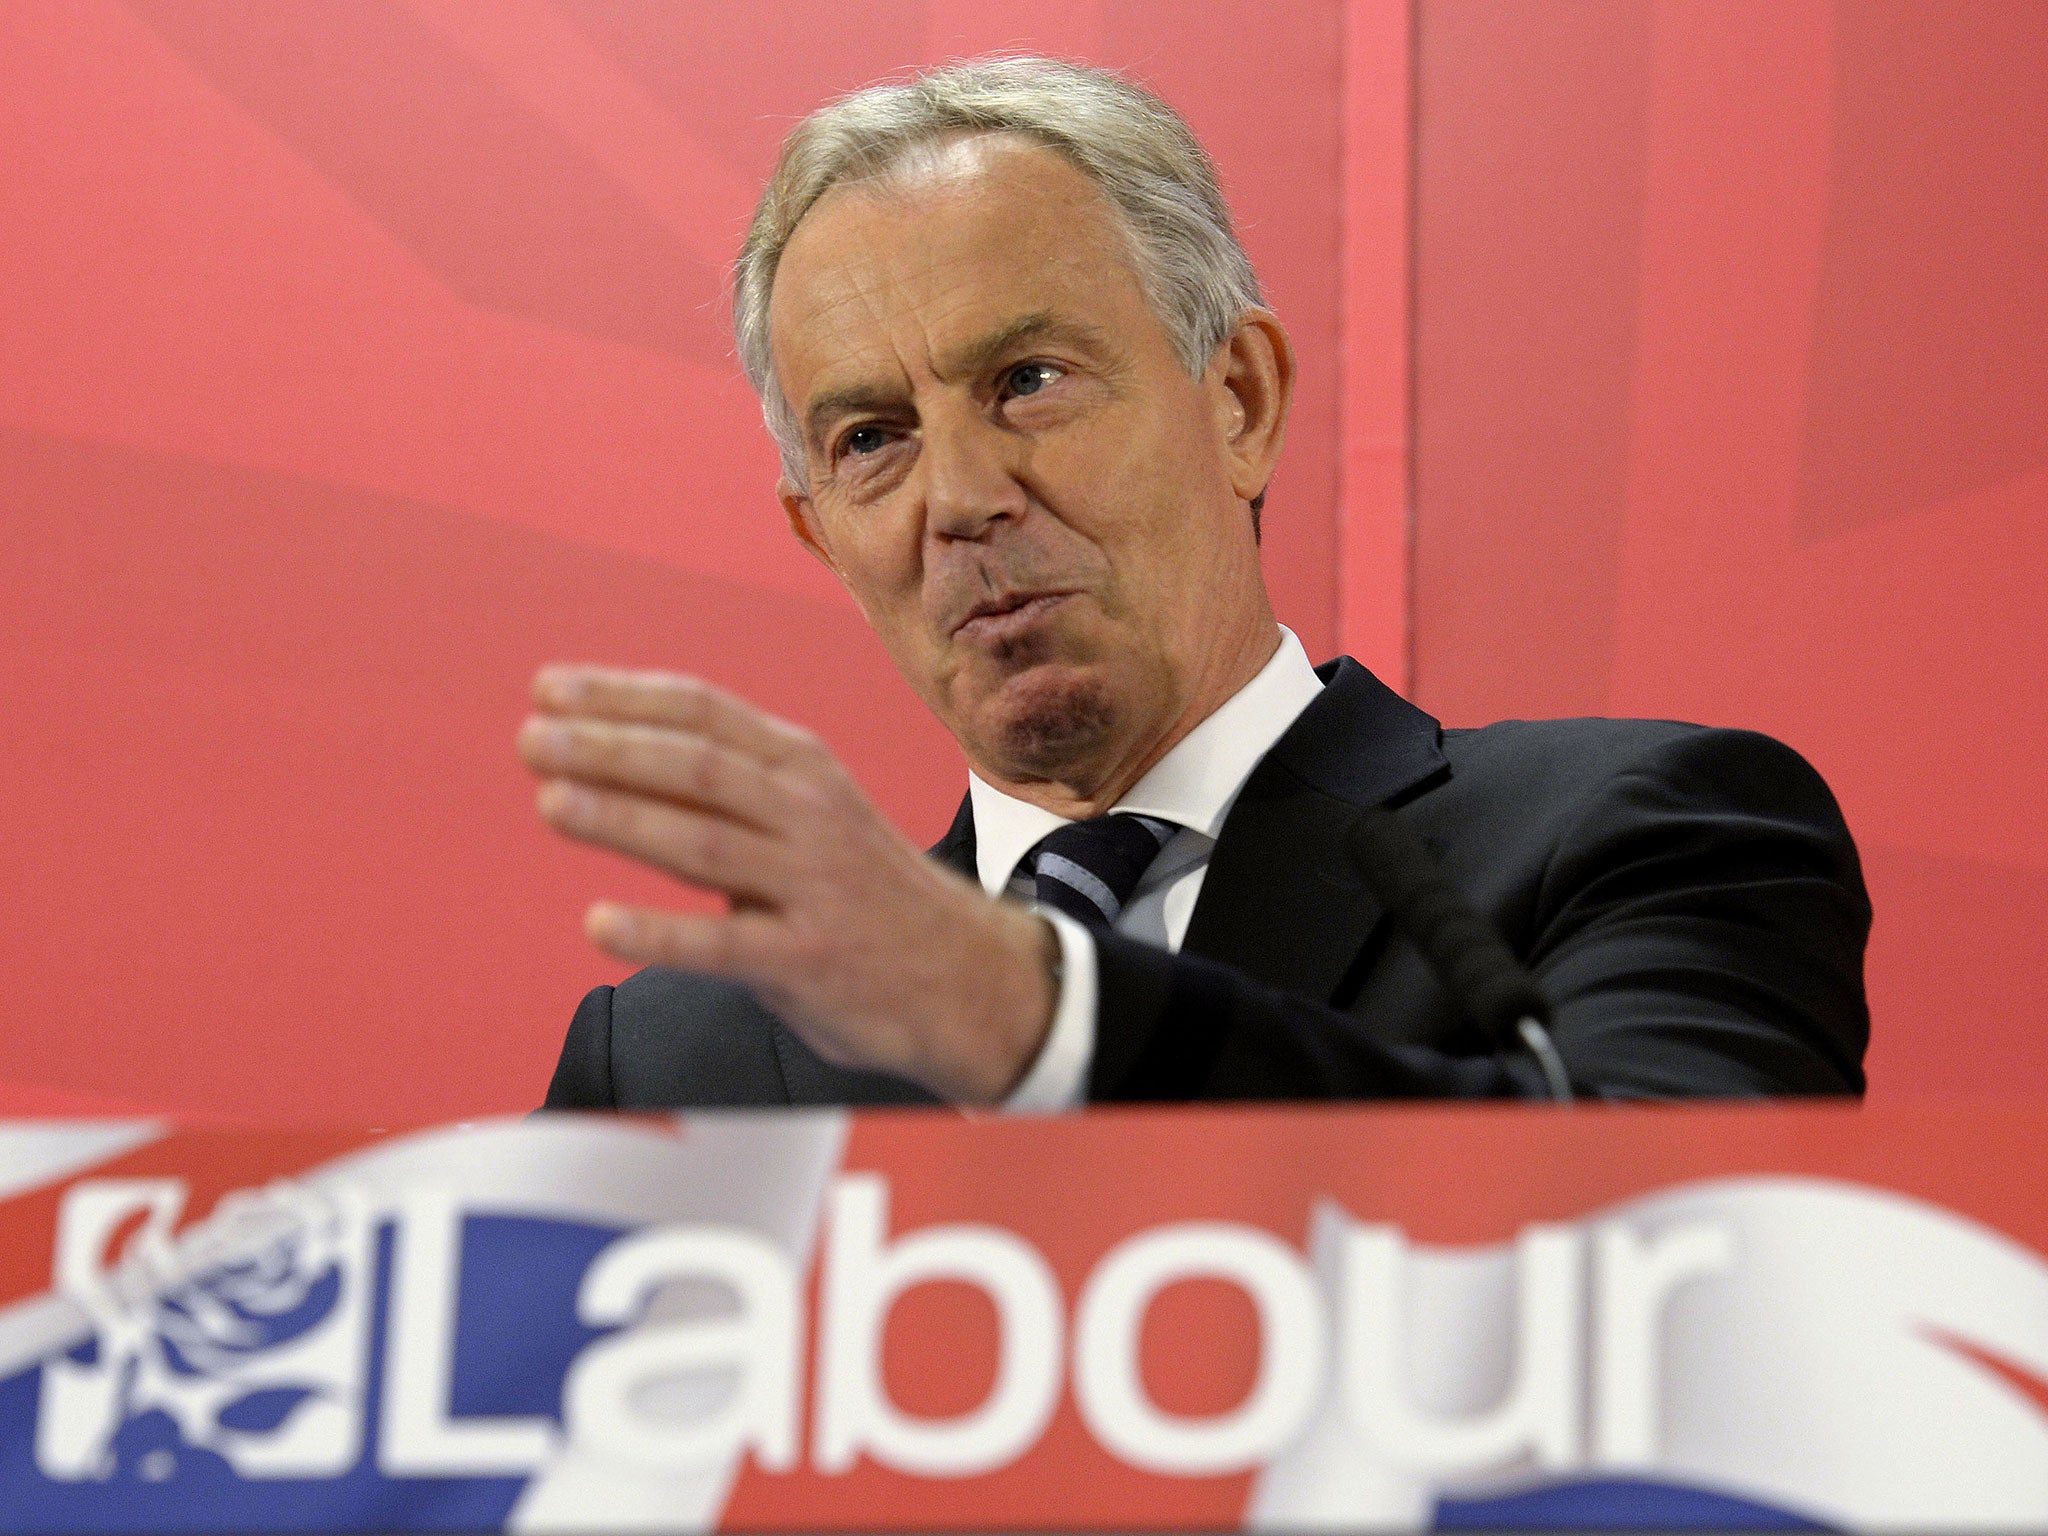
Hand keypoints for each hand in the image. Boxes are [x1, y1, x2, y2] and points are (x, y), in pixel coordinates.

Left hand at [518, 667, 1057, 1104]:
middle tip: (531, 739)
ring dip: (624, 819)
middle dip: (609, 748)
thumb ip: (727, 782)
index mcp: (801, 767)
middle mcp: (808, 815)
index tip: (548, 690)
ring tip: (550, 802)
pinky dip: (659, 935)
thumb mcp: (809, 810)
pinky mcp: (810, 961)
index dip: (623, 697)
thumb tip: (607, 746)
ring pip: (706, 843)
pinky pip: (725, 947)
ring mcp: (813, 887)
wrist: (966, 976)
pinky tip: (599, 925)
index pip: (704, 714)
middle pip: (699, 768)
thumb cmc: (861, 890)